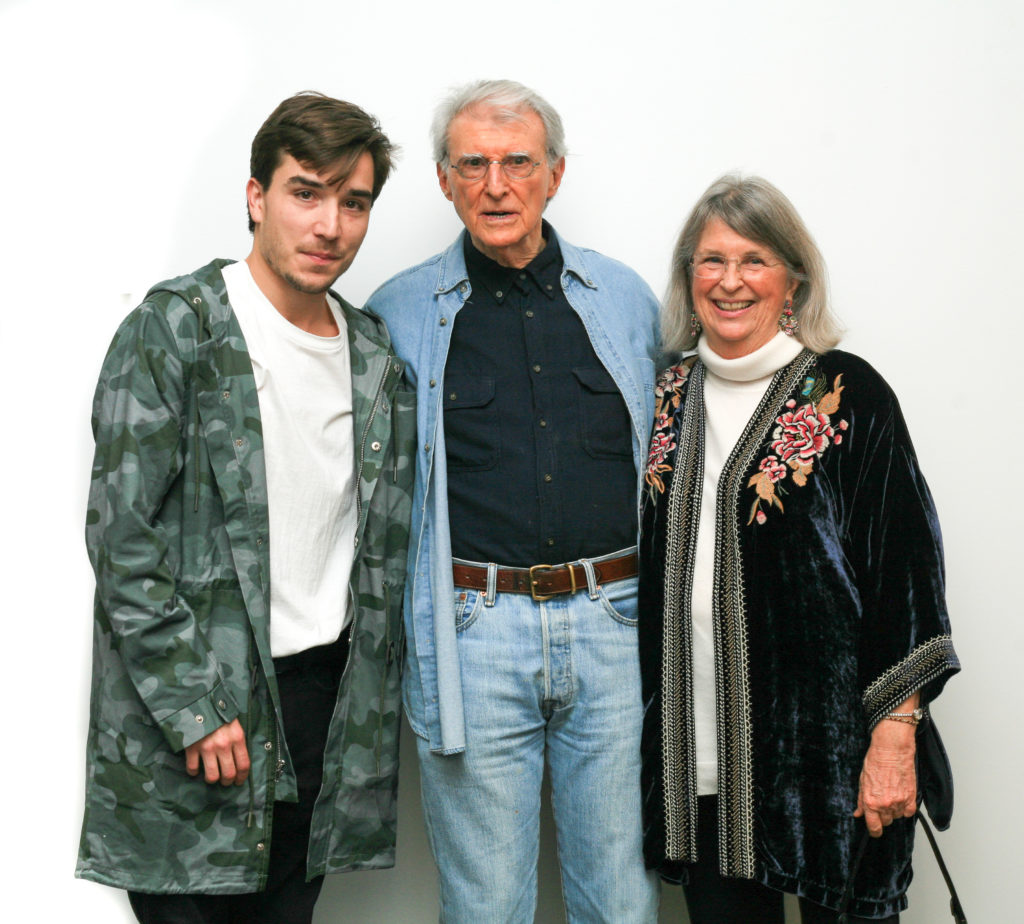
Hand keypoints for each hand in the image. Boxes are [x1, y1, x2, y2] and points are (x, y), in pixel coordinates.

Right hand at [185, 718, 249, 785]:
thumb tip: (239, 760)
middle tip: (225, 781)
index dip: (242, 777)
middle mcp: (223, 744)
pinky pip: (193, 769)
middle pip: (228, 774)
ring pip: (212, 776)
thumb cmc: (219, 713)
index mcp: (237, 738)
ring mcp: (207, 747)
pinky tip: (196, 769)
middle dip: (227, 782)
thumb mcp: (234, 724)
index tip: (239, 781)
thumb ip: (237, 741)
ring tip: (212, 777)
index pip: (244, 764)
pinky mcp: (191, 748)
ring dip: (212, 780)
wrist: (199, 700)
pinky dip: (194, 772)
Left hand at [854, 716, 916, 836]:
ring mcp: (900, 802)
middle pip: (886, 822)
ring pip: (897, 817)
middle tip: (881, 802)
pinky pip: (909, 812)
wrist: (892, 750)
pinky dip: (905, 808)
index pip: (874, 827)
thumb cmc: (875, 762)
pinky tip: (900, 797)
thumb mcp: (862, 781)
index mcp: (871, 802)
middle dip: (882, 816)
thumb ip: (861, 801)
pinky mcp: (911, 798)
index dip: (874, 831)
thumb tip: (858, 813)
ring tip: (890, 794)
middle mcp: (885, 804)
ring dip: (894, 810)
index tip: (875, 831)